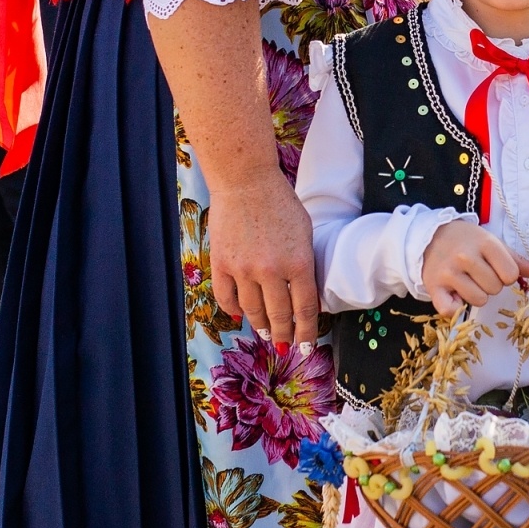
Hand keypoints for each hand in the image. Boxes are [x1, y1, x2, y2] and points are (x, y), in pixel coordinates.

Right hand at [209, 173, 318, 348]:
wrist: (245, 181)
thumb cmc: (280, 203)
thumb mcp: (305, 233)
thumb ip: (305, 266)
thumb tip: (303, 297)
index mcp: (299, 263)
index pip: (305, 310)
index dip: (306, 332)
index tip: (305, 345)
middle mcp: (272, 271)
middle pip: (279, 316)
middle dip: (284, 335)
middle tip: (285, 345)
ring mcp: (244, 269)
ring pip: (253, 311)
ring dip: (260, 326)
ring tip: (265, 333)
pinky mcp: (222, 263)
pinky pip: (227, 297)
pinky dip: (233, 310)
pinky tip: (240, 315)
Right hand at [421, 220, 528, 314]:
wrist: (430, 237)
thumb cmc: (467, 241)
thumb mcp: (493, 244)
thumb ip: (517, 261)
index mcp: (485, 243)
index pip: (510, 274)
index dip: (506, 275)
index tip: (495, 268)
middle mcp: (465, 257)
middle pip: (495, 289)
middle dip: (490, 285)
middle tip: (478, 273)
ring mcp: (448, 272)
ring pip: (478, 300)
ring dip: (476, 295)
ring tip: (466, 281)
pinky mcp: (433, 287)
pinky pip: (451, 311)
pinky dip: (455, 307)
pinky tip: (454, 294)